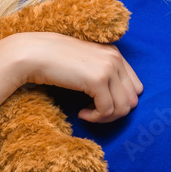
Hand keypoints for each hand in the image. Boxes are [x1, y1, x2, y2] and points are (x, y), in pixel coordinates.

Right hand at [8, 32, 142, 123]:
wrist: (34, 54)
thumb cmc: (55, 61)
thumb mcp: (86, 64)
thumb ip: (104, 75)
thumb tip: (120, 102)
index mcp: (115, 54)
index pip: (136, 87)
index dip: (121, 102)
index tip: (101, 105)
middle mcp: (115, 59)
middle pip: (132, 100)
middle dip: (115, 113)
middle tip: (95, 114)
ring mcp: (107, 69)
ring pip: (123, 108)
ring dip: (105, 118)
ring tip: (87, 114)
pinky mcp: (97, 80)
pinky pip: (107, 110)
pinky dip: (95, 118)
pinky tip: (81, 114)